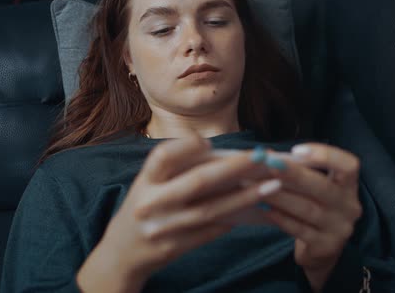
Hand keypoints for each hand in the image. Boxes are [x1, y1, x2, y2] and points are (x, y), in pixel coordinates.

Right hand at [77, 133, 280, 292]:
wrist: (122, 252)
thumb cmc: (147, 206)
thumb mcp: (151, 183)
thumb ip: (180, 169)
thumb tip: (227, 157)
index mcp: (145, 180)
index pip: (164, 156)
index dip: (188, 146)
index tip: (210, 143)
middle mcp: (151, 203)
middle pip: (197, 181)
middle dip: (234, 168)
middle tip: (261, 158)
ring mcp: (164, 227)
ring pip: (211, 209)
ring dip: (245, 196)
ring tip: (272, 186)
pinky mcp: (176, 247)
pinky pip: (212, 230)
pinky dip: (235, 217)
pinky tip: (257, 208)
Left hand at [260, 144, 362, 290]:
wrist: (322, 247)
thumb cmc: (315, 206)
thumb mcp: (318, 187)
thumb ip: (304, 172)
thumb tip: (272, 156)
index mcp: (349, 186)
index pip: (349, 165)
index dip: (325, 155)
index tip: (297, 150)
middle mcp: (349, 206)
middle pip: (323, 187)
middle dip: (294, 174)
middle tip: (269, 164)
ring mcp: (339, 228)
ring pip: (307, 209)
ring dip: (280, 196)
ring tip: (257, 186)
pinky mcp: (325, 246)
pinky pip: (299, 230)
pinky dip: (280, 218)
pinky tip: (264, 209)